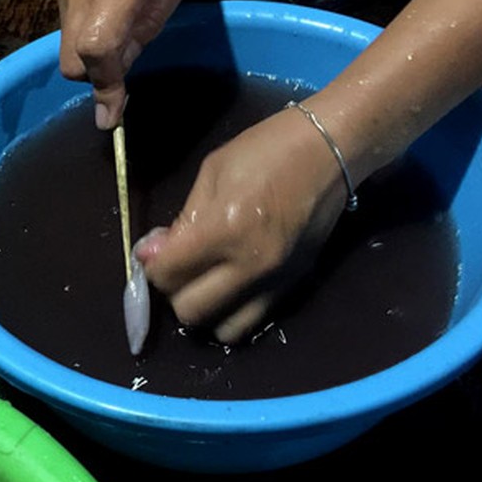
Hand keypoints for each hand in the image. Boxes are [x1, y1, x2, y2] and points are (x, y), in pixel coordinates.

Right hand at [52, 0, 194, 129]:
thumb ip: (148, 24)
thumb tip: (123, 66)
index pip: (97, 51)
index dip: (106, 88)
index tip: (112, 115)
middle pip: (71, 61)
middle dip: (94, 77)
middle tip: (122, 68)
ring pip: (66, 45)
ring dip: (91, 52)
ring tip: (122, 25)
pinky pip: (66, 22)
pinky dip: (85, 30)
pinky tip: (109, 6)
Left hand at [136, 105, 354, 343]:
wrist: (330, 150)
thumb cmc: (265, 150)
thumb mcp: (212, 173)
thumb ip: (182, 219)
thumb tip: (152, 254)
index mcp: (225, 229)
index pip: (168, 274)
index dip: (151, 267)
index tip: (154, 253)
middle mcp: (251, 265)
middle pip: (191, 312)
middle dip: (175, 292)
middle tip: (179, 269)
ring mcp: (276, 281)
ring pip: (224, 330)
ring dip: (206, 311)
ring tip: (206, 283)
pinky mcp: (294, 286)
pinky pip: (254, 321)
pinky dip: (234, 312)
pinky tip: (231, 286)